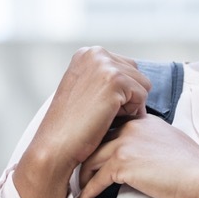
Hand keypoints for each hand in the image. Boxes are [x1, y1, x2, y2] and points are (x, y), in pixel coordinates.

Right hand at [15, 47, 151, 197]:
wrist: (56, 144)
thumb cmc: (72, 125)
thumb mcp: (86, 90)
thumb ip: (105, 78)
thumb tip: (140, 82)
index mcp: (87, 53)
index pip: (125, 66)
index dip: (121, 91)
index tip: (99, 106)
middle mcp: (95, 53)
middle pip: (136, 72)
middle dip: (128, 96)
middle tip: (105, 113)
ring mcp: (104, 64)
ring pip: (142, 83)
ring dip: (131, 105)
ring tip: (107, 116)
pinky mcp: (115, 79)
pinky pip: (142, 95)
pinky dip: (133, 112)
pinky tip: (110, 119)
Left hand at [76, 114, 198, 197]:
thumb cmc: (192, 165)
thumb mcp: (169, 140)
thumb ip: (149, 140)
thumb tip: (138, 154)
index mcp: (142, 120)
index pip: (110, 127)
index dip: (98, 142)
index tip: (89, 153)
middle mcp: (130, 127)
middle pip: (96, 141)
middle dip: (84, 158)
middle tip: (77, 173)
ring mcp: (124, 144)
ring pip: (90, 159)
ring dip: (82, 176)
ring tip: (78, 188)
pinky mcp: (122, 164)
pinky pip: (96, 180)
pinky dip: (87, 192)